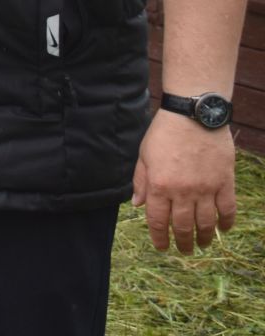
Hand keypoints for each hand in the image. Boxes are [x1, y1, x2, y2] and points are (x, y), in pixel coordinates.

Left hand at [132, 108, 236, 251]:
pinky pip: (227, 209)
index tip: (162, 247)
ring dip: (204, 237)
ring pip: (206, 222)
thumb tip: (137, 205)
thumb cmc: (164, 133)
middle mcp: (183, 192)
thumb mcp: (144, 155)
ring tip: (202, 244)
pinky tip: (223, 229)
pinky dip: (226, 222)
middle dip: (183, 242)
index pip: (158, 221)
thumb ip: (141, 182)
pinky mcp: (224, 182)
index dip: (159, 237)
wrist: (193, 116)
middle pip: (183, 226)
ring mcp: (206, 189)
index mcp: (160, 186)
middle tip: (184, 250)